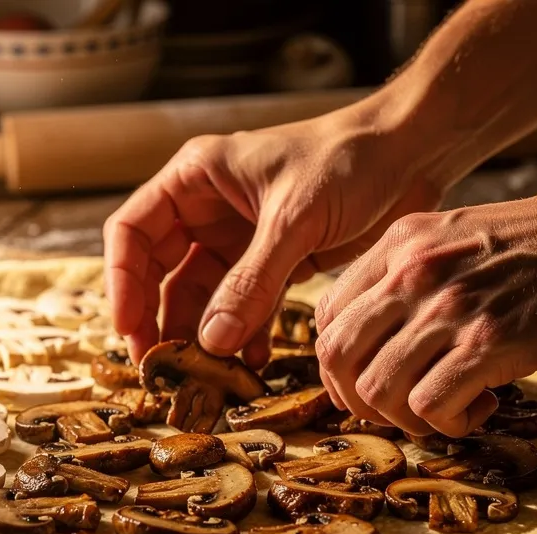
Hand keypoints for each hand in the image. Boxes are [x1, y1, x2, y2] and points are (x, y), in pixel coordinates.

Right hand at [103, 101, 442, 366]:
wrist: (413, 153)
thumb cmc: (351, 159)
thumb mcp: (295, 218)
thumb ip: (252, 281)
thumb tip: (210, 342)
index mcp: (195, 179)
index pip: (132, 232)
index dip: (123, 282)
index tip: (130, 330)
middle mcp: (206, 210)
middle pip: (158, 272)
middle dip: (158, 321)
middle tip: (162, 369)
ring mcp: (238, 239)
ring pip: (200, 297)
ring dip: (202, 337)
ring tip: (205, 378)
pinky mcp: (272, 263)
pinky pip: (242, 307)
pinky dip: (242, 336)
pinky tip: (250, 363)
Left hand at [314, 175, 536, 436]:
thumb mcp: (458, 239)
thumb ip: (412, 279)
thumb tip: (380, 339)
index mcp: (399, 246)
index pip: (327, 318)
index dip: (340, 366)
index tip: (373, 383)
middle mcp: (412, 273)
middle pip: (336, 356)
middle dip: (360, 400)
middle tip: (401, 409)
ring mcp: (448, 307)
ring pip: (377, 388)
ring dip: (406, 418)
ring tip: (448, 409)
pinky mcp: (489, 341)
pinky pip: (430, 406)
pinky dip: (448, 424)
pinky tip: (482, 406)